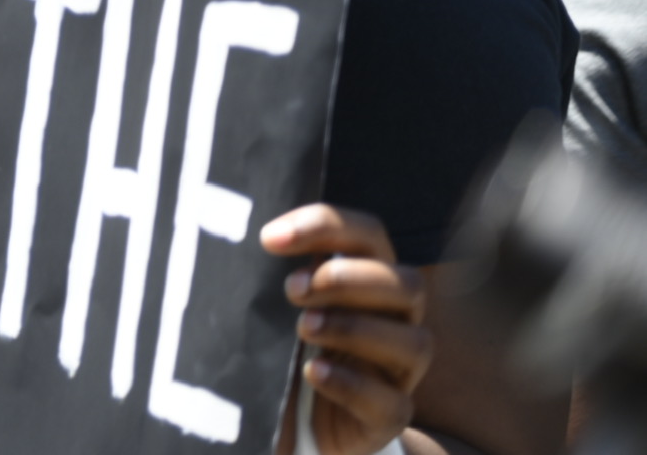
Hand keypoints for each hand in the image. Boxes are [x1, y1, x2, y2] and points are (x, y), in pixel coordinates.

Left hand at [262, 205, 430, 454]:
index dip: (326, 226)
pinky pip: (393, 404)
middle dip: (348, 279)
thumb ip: (266, 271)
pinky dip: (353, 385)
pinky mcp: (386, 420)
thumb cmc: (279, 349)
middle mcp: (393, 322)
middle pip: (407, 284)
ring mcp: (396, 374)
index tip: (269, 238)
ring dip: (355, 329)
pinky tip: (314, 373)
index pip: (369, 235)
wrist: (286, 421)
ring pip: (416, 343)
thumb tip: (231, 231)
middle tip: (292, 288)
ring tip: (303, 328)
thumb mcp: (270, 304)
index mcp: (366, 281)